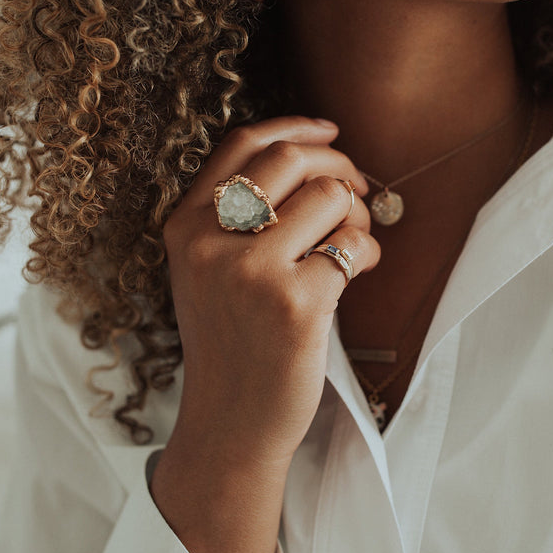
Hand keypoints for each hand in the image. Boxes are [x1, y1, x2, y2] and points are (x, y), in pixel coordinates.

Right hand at [161, 115, 379, 468]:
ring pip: (329, 196)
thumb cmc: (232, 345)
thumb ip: (237, 217)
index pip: (242, 145)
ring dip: (358, 213)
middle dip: (338, 164)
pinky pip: (352, 244)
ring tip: (354, 244)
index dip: (295, 127)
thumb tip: (316, 159)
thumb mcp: (208, 273)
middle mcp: (209, 242)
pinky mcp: (294, 302)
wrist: (230, 425)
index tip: (330, 132)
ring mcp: (250, 271)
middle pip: (290, 158)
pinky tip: (358, 273)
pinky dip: (367, 252)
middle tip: (358, 189)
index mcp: (185, 226)